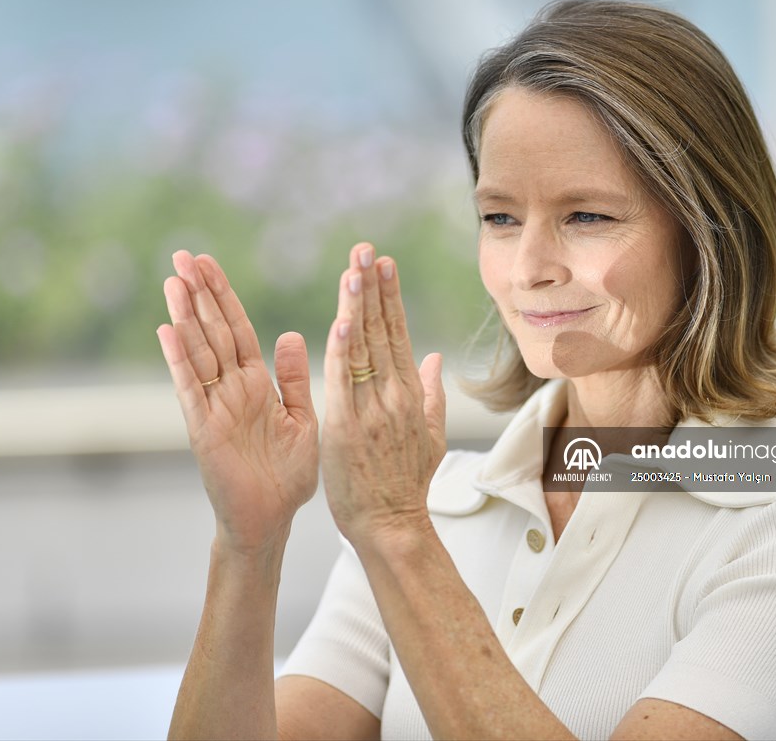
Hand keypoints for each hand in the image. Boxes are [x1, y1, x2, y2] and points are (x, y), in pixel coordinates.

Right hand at [157, 251, 318, 554]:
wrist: (271, 520)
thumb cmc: (288, 475)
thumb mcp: (302, 418)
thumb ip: (295, 378)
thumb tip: (291, 334)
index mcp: (257, 383)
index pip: (239, 329)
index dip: (224, 296)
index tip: (210, 263)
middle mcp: (232, 389)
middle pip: (214, 332)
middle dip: (199, 294)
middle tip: (183, 255)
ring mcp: (215, 407)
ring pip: (199, 353)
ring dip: (186, 317)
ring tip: (173, 281)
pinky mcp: (205, 429)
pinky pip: (191, 390)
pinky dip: (180, 362)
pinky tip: (169, 332)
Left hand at [319, 243, 445, 544]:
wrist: (393, 526)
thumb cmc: (406, 484)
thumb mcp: (429, 437)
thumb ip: (432, 394)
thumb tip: (432, 357)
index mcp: (410, 394)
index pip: (398, 334)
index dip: (390, 297)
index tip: (383, 264)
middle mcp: (394, 395)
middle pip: (382, 331)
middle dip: (372, 287)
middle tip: (365, 249)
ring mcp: (373, 410)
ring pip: (364, 348)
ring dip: (358, 305)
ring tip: (354, 268)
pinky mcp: (348, 427)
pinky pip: (344, 380)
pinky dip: (343, 349)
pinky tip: (342, 318)